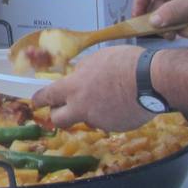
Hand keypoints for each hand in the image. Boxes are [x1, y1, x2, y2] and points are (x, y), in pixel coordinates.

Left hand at [30, 45, 150, 131]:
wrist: (152, 81)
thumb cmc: (125, 64)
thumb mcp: (97, 59)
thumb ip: (82, 70)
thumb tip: (77, 75)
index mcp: (74, 87)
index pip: (47, 96)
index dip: (39, 99)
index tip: (36, 102)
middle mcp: (82, 108)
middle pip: (59, 119)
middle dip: (58, 114)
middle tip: (64, 108)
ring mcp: (98, 120)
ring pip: (87, 119)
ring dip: (90, 112)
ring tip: (107, 97)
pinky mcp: (115, 128)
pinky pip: (107, 122)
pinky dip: (110, 115)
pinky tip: (122, 103)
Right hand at [133, 0, 187, 34]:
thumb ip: (171, 12)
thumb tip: (151, 23)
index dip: (138, 3)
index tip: (139, 20)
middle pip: (157, 11)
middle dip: (165, 24)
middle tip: (170, 34)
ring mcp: (186, 4)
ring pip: (173, 23)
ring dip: (184, 28)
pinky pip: (187, 27)